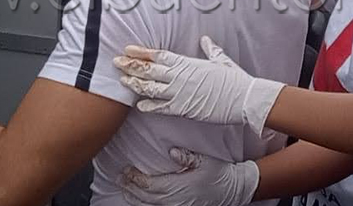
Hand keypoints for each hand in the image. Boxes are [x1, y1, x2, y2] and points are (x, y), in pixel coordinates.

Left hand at [113, 35, 284, 134]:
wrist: (243, 97)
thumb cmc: (233, 78)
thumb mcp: (221, 60)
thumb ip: (210, 49)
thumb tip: (205, 40)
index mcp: (187, 63)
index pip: (158, 55)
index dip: (141, 52)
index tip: (127, 49)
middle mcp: (180, 76)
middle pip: (149, 69)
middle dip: (130, 65)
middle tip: (115, 62)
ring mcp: (180, 92)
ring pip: (150, 87)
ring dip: (135, 84)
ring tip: (122, 81)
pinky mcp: (183, 108)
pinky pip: (161, 107)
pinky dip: (149, 106)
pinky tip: (138, 105)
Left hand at [120, 148, 258, 205]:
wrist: (233, 190)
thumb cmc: (219, 174)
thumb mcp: (204, 160)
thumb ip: (187, 156)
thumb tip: (171, 152)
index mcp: (178, 186)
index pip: (149, 184)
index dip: (135, 178)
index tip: (126, 170)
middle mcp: (175, 200)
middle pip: (145, 197)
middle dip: (130, 187)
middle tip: (119, 178)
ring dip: (134, 198)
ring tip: (124, 190)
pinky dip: (146, 205)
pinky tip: (140, 201)